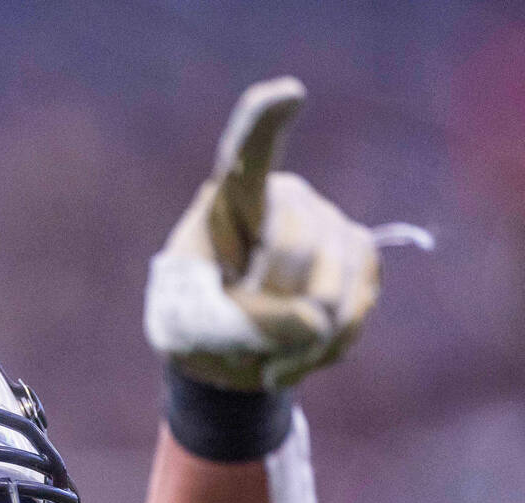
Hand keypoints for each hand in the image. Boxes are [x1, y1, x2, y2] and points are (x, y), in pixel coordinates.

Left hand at [144, 77, 420, 390]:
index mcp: (230, 202)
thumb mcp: (189, 328)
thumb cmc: (193, 326)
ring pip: (331, 289)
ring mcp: (332, 225)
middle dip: (268, 306)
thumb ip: (239, 321)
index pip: (247, 156)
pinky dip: (326, 348)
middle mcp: (289, 200)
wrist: (226, 353)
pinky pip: (355, 310)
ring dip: (296, 341)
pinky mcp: (361, 260)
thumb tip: (316, 321)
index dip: (264, 124)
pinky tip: (295, 356)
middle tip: (237, 336)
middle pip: (295, 250)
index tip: (287, 96)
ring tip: (263, 359)